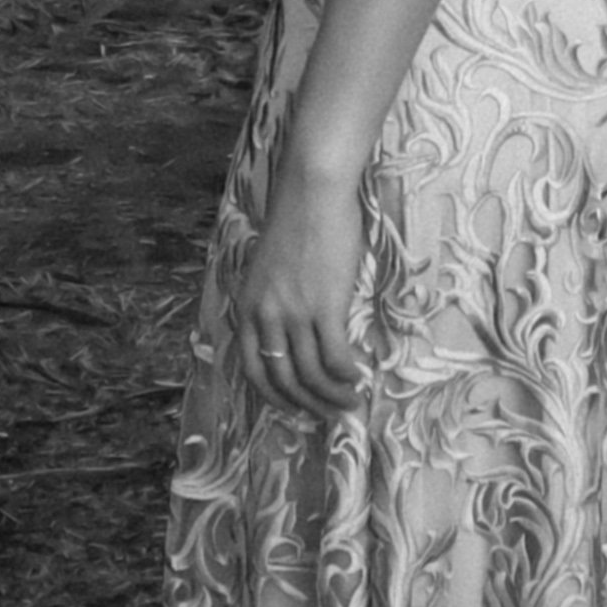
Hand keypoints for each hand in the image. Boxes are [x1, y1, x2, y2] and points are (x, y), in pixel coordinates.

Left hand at [236, 170, 364, 422]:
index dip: (274, 398)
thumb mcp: (270, 269)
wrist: (312, 191)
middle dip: (308, 406)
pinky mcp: (324, 306)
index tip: (295, 411)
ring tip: (350, 400)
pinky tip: (357, 376)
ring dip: (332, 396)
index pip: (253, 370)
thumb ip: (275, 302)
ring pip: (311, 375)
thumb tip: (296, 337)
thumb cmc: (297, 222)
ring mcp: (294, 313)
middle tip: (330, 415)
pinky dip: (346, 375)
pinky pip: (334, 358)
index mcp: (249, 306)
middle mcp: (266, 315)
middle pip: (283, 380)